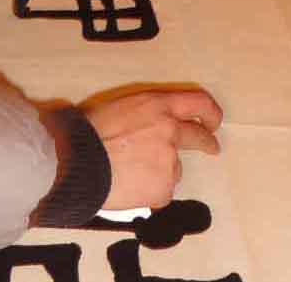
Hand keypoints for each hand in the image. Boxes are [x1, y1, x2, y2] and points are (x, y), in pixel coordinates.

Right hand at [87, 90, 222, 209]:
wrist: (78, 162)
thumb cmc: (89, 131)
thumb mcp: (119, 107)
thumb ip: (144, 113)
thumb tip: (150, 122)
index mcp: (156, 105)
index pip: (197, 102)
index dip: (210, 112)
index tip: (213, 120)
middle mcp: (169, 130)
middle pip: (199, 136)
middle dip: (207, 142)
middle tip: (210, 147)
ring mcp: (169, 161)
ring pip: (172, 166)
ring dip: (159, 169)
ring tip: (129, 171)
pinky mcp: (164, 188)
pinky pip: (161, 189)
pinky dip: (149, 189)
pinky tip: (128, 184)